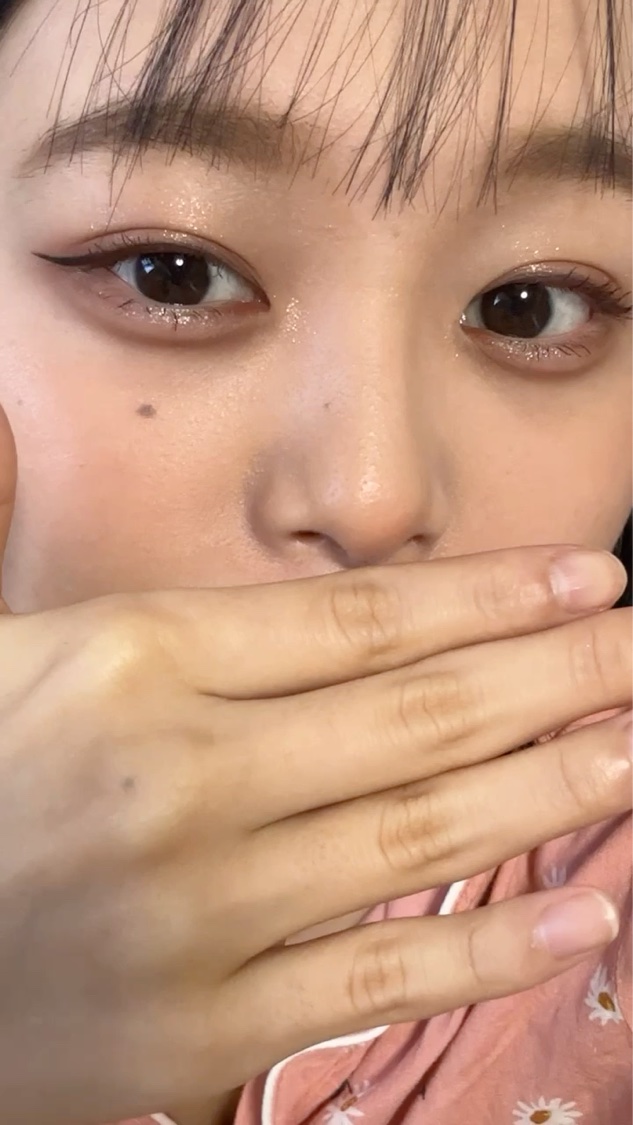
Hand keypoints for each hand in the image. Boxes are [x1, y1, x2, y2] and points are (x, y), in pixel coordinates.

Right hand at [0, 407, 628, 1124]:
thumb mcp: (23, 646)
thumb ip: (107, 582)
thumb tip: (137, 493)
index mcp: (133, 661)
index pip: (355, 619)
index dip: (488, 596)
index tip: (588, 575)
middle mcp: (181, 780)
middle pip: (416, 716)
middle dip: (553, 675)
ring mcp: (200, 913)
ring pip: (419, 836)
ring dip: (550, 786)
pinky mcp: (201, 1028)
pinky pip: (374, 976)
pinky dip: (489, 948)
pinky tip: (584, 914)